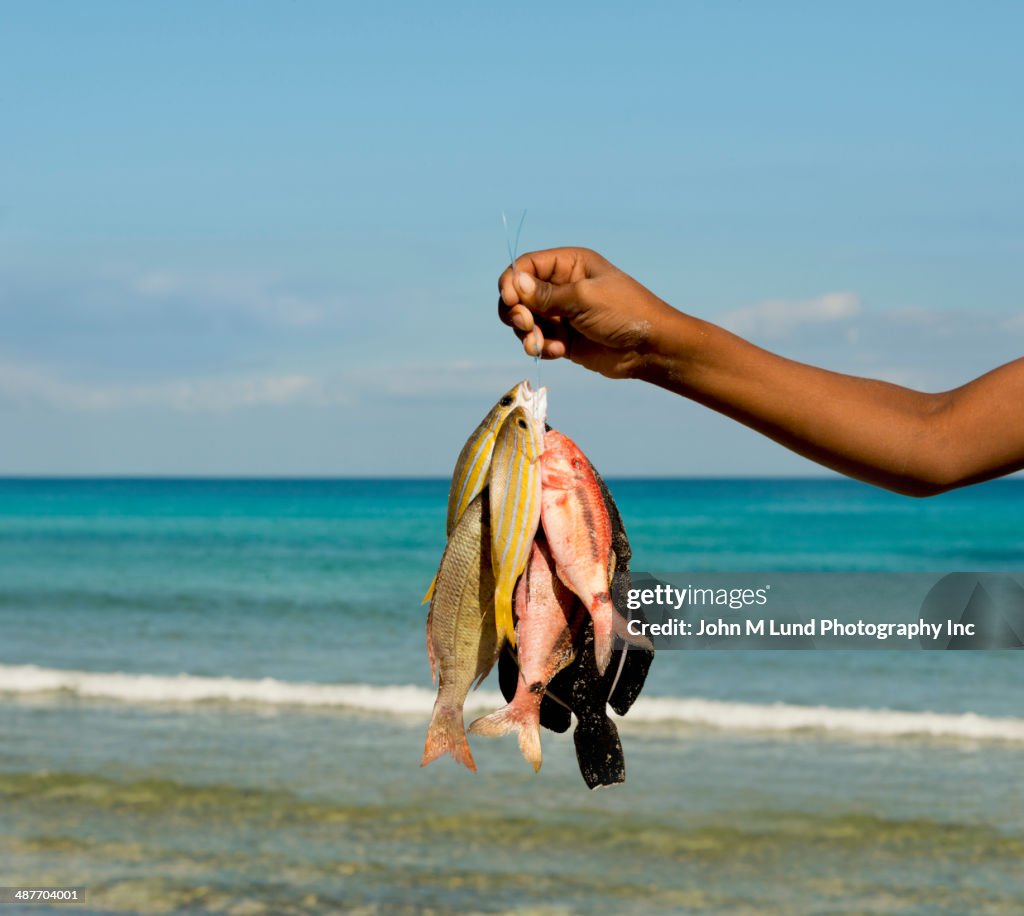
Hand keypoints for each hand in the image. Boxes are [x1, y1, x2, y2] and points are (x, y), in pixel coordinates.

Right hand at [497, 247, 676, 378]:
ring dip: (527, 334)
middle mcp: (561, 286)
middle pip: (518, 294)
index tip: (510, 300)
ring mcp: (561, 313)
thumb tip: (514, 282)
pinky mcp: (562, 338)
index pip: (526, 266)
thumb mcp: (585, 297)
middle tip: (525, 325)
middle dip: (516, 312)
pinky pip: (537, 341)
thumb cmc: (625, 312)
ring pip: (524, 321)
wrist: (649, 348)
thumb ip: (546, 294)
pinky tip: (559, 352)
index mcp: (569, 264)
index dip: (512, 281)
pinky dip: (542, 347)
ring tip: (541, 345)